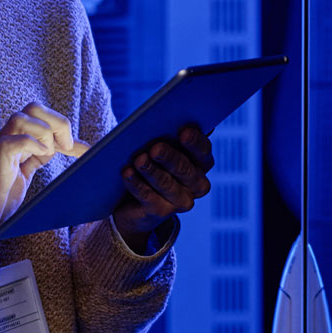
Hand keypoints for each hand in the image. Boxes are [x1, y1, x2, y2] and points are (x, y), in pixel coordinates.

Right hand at [0, 102, 87, 255]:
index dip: (63, 127)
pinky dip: (31, 144)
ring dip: (46, 133)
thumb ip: (36, 160)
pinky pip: (11, 141)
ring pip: (22, 118)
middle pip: (32, 108)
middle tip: (68, 147)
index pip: (39, 116)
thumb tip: (65, 150)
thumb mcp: (22, 177)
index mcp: (11, 141)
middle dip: (58, 123)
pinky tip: (42, 156)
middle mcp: (3, 139)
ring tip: (54, 154)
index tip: (83, 148)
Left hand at [112, 125, 213, 251]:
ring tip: (138, 160)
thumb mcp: (159, 147)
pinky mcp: (161, 212)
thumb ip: (167, 136)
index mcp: (201, 162)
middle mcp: (197, 183)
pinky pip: (149, 198)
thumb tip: (161, 120)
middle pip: (185, 169)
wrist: (133, 201)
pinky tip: (127, 173)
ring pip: (167, 184)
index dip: (194, 141)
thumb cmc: (150, 162)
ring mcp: (181, 201)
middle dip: (169, 157)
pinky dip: (137, 184)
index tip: (183, 131)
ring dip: (151, 171)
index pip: (203, 151)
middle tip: (155, 147)